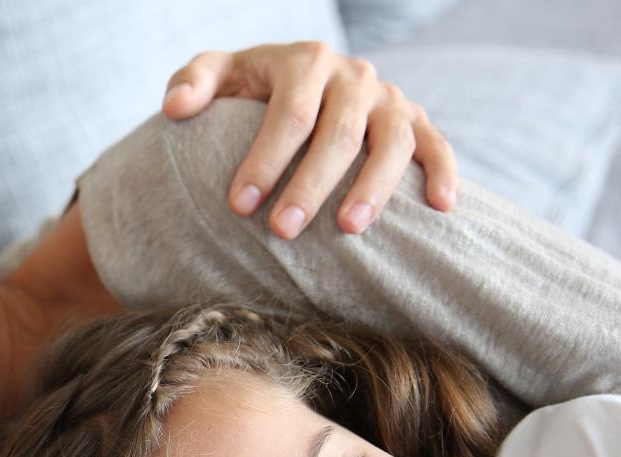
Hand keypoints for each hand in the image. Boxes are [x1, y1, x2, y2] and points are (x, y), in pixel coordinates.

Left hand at [162, 42, 458, 238]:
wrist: (299, 80)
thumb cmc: (250, 87)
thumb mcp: (219, 74)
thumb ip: (192, 82)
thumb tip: (175, 108)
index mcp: (305, 61)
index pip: (289, 114)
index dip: (265, 160)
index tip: (239, 205)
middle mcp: (353, 76)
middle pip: (338, 134)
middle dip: (310, 185)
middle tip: (283, 231)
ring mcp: (388, 98)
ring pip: (392, 141)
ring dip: (374, 187)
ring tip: (348, 230)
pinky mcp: (415, 119)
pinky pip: (436, 143)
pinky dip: (445, 171)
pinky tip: (442, 207)